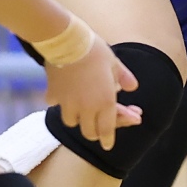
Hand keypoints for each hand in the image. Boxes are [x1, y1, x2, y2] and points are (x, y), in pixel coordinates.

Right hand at [44, 34, 142, 152]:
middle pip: (88, 132)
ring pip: (71, 122)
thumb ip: (124, 78)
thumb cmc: (95, 51)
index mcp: (105, 101)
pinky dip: (59, 102)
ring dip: (77, 118)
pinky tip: (63, 95)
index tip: (108, 145)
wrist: (66, 41)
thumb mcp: (115, 63)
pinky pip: (55, 104)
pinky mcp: (53, 94)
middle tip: (98, 126)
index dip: (108, 139)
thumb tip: (133, 88)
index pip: (107, 129)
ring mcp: (68, 103)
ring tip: (81, 109)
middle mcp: (86, 107)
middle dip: (95, 132)